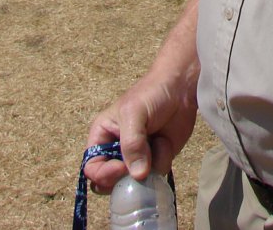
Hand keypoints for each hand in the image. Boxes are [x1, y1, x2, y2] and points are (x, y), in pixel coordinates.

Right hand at [84, 71, 197, 192]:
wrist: (181, 89)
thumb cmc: (151, 94)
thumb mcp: (134, 113)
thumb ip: (131, 143)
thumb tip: (137, 175)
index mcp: (102, 137)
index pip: (92, 167)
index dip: (103, 174)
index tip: (121, 168)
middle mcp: (116, 152)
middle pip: (110, 183)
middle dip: (126, 178)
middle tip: (140, 166)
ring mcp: (137, 159)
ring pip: (136, 182)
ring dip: (149, 167)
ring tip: (157, 141)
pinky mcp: (155, 161)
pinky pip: (156, 176)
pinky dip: (162, 161)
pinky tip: (166, 142)